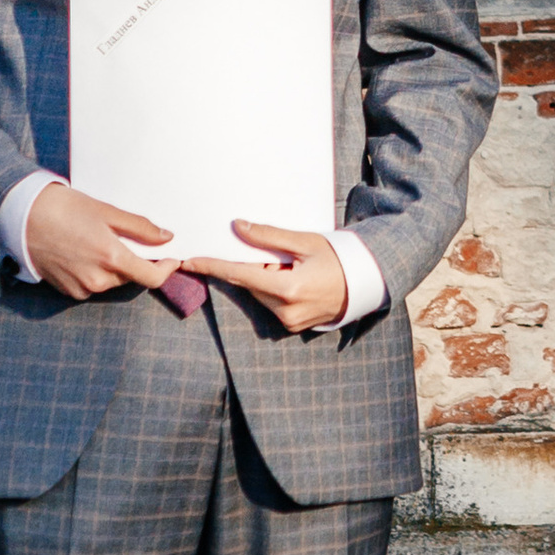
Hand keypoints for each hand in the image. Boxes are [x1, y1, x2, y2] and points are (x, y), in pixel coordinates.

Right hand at [23, 181, 180, 299]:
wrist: (23, 217)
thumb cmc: (65, 208)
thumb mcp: (106, 211)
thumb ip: (140, 227)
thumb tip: (166, 237)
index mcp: (111, 258)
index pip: (152, 277)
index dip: (166, 269)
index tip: (170, 258)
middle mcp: (98, 280)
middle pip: (131, 277)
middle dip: (134, 261)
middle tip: (125, 238)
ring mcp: (82, 288)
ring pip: (111, 282)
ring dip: (114, 267)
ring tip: (97, 241)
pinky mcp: (68, 292)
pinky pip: (92, 286)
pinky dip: (95, 273)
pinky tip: (82, 252)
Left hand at [190, 220, 349, 332]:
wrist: (365, 284)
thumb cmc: (337, 258)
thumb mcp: (305, 242)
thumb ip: (268, 237)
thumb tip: (238, 227)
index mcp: (287, 288)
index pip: (239, 275)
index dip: (212, 266)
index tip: (189, 261)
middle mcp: (284, 311)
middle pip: (249, 284)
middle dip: (251, 267)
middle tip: (276, 255)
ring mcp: (288, 323)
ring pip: (259, 294)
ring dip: (264, 278)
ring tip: (293, 267)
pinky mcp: (292, 327)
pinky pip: (270, 303)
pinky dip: (273, 289)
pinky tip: (294, 279)